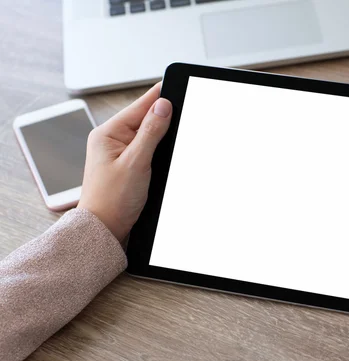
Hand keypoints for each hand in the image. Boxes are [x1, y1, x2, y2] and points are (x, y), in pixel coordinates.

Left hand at [78, 83, 171, 241]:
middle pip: (146, 118)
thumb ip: (151, 132)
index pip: (140, 106)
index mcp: (107, 133)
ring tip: (178, 129)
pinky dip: (159, 148)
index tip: (177, 85)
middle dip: (165, 116)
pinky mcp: (128, 165)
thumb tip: (163, 106)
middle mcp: (112, 139)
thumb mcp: (136, 162)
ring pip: (149, 134)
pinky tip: (167, 150)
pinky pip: (147, 149)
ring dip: (163, 134)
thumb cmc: (111, 200)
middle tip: (185, 109)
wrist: (105, 229)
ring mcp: (120, 152)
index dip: (160, 96)